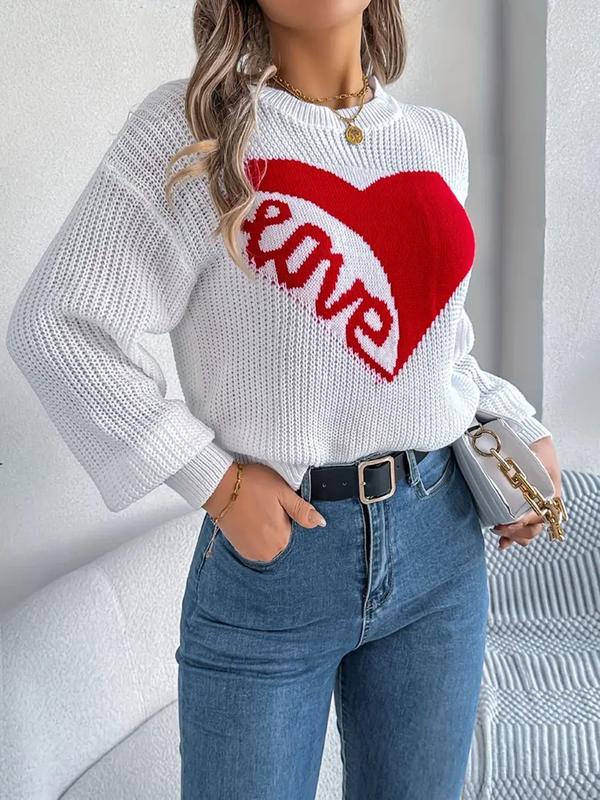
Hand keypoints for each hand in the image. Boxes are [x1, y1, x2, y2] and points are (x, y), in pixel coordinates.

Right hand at [202, 462, 326, 561]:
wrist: (218, 486)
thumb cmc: (251, 485)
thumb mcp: (282, 492)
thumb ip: (302, 511)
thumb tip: (321, 523)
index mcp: (281, 539)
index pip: (298, 534)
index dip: (292, 519)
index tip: (281, 506)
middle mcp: (268, 552)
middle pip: (284, 541)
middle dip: (280, 526)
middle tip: (268, 507)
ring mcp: (252, 553)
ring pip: (271, 544)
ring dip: (268, 531)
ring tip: (259, 512)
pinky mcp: (241, 549)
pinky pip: (258, 545)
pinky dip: (257, 535)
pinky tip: (252, 519)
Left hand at [492, 435, 562, 549]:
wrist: (533, 444)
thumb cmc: (538, 453)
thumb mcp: (540, 462)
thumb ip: (536, 473)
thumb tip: (526, 486)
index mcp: (551, 498)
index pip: (537, 517)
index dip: (522, 523)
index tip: (507, 523)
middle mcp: (543, 507)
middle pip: (533, 530)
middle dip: (516, 533)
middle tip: (500, 527)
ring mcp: (533, 511)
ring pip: (527, 534)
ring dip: (514, 538)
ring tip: (500, 536)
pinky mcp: (521, 511)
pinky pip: (520, 530)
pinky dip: (511, 539)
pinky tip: (502, 543)